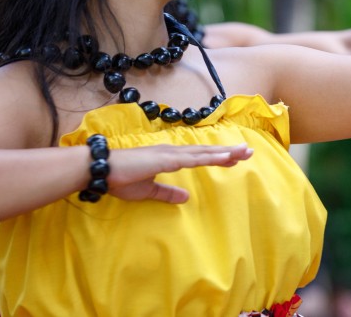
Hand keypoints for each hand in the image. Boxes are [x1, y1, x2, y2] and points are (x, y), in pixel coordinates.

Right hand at [106, 142, 252, 202]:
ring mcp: (169, 154)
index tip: (236, 158)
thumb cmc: (121, 179)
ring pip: (202, 153)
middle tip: (250, 151)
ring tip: (243, 152)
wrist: (101, 169)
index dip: (218, 157)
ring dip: (224, 152)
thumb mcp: (148, 190)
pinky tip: (223, 157)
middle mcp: (173, 153)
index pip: (199, 157)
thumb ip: (167, 193)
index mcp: (169, 158)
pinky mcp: (164, 159)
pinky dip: (209, 157)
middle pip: (206, 152)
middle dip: (228, 152)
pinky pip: (191, 159)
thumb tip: (186, 197)